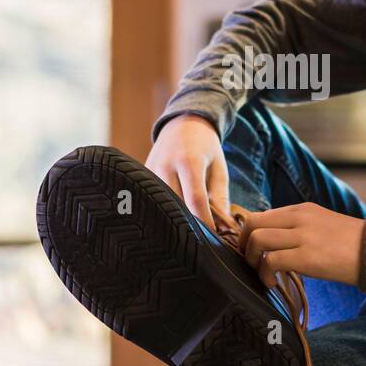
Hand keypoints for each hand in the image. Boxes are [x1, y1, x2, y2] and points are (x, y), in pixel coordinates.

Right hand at [145, 114, 228, 231]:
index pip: (195, 200)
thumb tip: (223, 227)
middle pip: (175, 205)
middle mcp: (165, 165)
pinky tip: (170, 219)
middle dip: (187, 224)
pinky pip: (150, 199)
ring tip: (184, 233)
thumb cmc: (205, 147)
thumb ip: (220, 197)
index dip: (204, 222)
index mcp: (188, 161)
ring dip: (173, 219)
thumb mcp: (218, 168)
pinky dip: (161, 210)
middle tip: (199, 241)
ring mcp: (150, 170)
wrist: (182, 123)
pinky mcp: (141, 175)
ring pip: (160, 205)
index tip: (212, 238)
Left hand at [237, 202, 365, 288]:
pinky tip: (273, 283)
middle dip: (244, 245)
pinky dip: (265, 274)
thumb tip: (273, 243)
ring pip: (257, 239)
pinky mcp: (307, 257)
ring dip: (252, 260)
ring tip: (263, 274)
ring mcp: (303, 236)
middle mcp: (299, 217)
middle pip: (252, 223)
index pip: (261, 215)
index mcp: (301, 209)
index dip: (249, 235)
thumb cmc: (350, 244)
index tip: (252, 251)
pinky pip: (272, 261)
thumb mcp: (321, 225)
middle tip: (251, 262)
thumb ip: (297, 228)